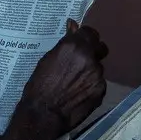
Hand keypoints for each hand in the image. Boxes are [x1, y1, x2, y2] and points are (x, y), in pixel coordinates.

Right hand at [20, 19, 107, 133]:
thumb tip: (73, 25)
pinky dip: (91, 85)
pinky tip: (79, 93)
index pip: (90, 32)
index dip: (86, 37)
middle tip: (81, 61)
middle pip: (100, 47)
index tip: (80, 42)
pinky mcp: (101, 90)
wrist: (43, 114)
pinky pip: (98, 82)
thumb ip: (65, 43)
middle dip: (93, 51)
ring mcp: (97, 74)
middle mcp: (89, 57)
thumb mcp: (47, 59)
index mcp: (74, 46)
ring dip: (90, 70)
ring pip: (98, 67)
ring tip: (76, 82)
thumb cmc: (39, 85)